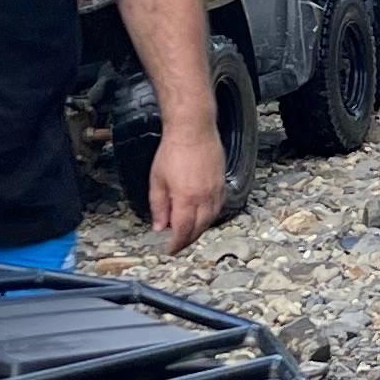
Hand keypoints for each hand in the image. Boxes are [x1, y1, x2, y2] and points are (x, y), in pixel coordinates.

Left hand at [150, 120, 226, 250]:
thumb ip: (158, 206)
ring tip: (188, 232)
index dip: (175, 244)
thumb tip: (159, 226)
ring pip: (210, 220)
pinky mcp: (222, 184)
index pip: (182, 231)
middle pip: (198, 229)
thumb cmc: (173, 150)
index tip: (169, 250)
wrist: (193, 129)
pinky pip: (218, 208)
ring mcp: (216, 191)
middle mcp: (204, 198)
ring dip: (199, 230)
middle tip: (177, 244)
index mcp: (186, 199)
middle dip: (187, 240)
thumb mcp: (157, 180)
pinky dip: (209, 217)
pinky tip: (201, 215)